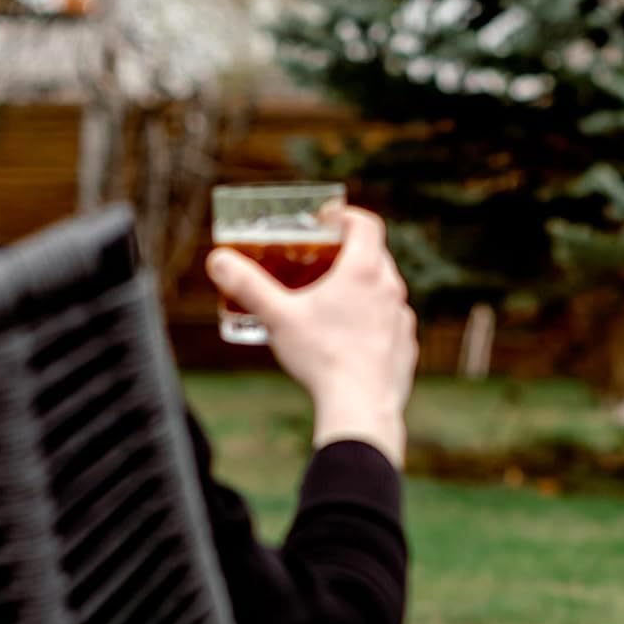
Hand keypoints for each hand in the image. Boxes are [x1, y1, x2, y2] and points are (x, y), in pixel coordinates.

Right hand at [206, 207, 417, 468]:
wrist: (361, 408)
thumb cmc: (322, 357)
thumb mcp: (278, 317)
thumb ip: (247, 286)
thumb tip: (218, 260)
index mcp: (364, 270)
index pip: (365, 223)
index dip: (345, 216)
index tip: (325, 222)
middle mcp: (390, 288)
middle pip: (374, 255)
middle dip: (347, 253)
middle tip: (319, 262)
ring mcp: (402, 318)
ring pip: (383, 290)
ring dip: (361, 288)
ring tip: (331, 302)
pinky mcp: (406, 346)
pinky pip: (389, 322)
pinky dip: (372, 320)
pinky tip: (349, 338)